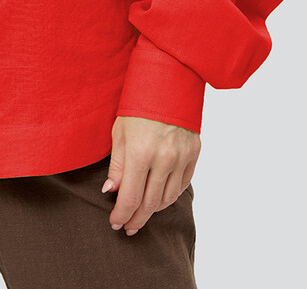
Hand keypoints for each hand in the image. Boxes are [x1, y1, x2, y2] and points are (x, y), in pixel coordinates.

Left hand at [102, 115, 200, 234]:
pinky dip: (169, 195)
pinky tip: (159, 197)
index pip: (130, 198)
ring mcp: (182, 157)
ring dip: (153, 210)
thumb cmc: (138, 104)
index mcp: (140, 153)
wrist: (169, 80)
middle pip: (149, 204)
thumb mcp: (119, 132)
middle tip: (128, 226)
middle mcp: (163, 159)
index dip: (122, 215)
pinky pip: (182, 185)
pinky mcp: (194, 153)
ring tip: (142, 213)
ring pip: (167, 198)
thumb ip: (116, 165)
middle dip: (136, 218)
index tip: (115, 223)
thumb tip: (111, 192)